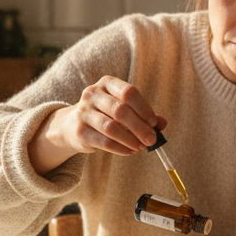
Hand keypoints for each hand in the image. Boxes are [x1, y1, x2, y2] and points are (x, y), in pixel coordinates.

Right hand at [31, 76, 166, 173]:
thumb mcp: (124, 109)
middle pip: (120, 110)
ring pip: (111, 127)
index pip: (128, 92)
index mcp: (107, 83)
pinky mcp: (80, 131)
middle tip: (152, 140)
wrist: (73, 125)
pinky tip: (130, 151)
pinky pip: (104, 142)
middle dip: (139, 127)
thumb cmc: (105, 115)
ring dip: (130, 139)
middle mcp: (93, 94)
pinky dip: (121, 148)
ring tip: (141, 147)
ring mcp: (83, 112)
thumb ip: (144, 115)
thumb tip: (163, 123)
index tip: (154, 123)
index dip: (143, 108)